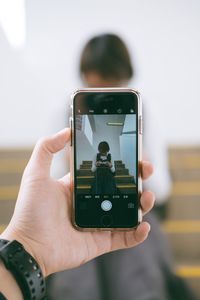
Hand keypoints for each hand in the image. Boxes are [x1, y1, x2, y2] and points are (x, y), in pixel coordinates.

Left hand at [1, 128, 153, 276]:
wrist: (29, 247)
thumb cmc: (30, 211)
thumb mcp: (36, 174)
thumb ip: (47, 149)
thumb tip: (66, 131)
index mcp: (80, 186)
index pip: (106, 171)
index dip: (121, 162)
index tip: (133, 153)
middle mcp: (92, 202)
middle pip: (122, 188)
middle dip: (138, 179)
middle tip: (146, 170)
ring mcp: (99, 222)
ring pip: (128, 211)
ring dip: (143, 204)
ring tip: (147, 197)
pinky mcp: (101, 241)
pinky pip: (125, 237)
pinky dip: (137, 233)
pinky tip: (144, 226)